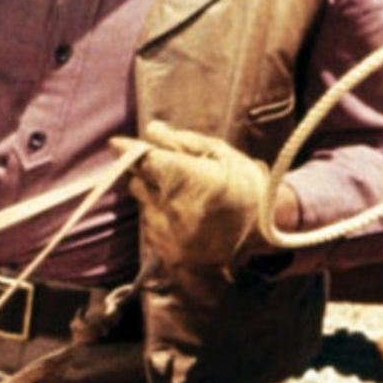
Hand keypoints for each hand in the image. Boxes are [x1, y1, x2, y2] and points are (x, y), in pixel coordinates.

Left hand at [110, 122, 270, 270]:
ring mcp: (170, 233)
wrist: (265, 236)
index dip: (129, 150)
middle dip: (147, 173)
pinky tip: (185, 216)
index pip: (146, 162)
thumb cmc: (247, 188)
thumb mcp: (223, 155)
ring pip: (144, 204)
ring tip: (185, 196)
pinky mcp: (167, 252)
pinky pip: (150, 225)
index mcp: (191, 179)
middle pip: (138, 182)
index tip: (116, 143)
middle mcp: (175, 208)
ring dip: (154, 195)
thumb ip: (185, 142)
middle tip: (170, 171)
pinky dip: (160, 217)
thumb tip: (153, 130)